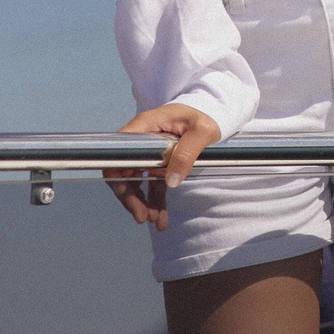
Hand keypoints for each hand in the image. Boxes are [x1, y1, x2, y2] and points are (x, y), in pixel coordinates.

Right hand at [106, 103, 218, 229]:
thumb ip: (186, 153)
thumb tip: (171, 181)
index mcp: (146, 126)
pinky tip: (162, 218)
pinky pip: (152, 184)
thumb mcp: (202, 131)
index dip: (118, 176)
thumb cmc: (207, 114)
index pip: (119, 153)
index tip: (129, 195)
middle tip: (143, 217)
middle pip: (124, 172)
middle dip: (131, 197)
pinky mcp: (159, 163)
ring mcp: (149, 153)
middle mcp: (142, 140)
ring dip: (143, 203)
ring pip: (137, 182)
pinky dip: (155, 201)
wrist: (215, 113)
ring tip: (154, 220)